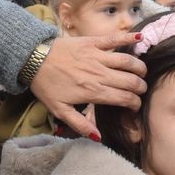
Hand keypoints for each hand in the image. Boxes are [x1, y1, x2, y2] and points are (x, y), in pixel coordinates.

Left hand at [30, 34, 146, 139]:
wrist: (32, 59)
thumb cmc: (46, 85)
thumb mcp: (59, 110)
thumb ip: (80, 124)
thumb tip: (98, 136)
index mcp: (93, 92)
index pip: (124, 98)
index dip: (135, 103)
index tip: (135, 106)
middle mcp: (99, 74)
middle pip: (130, 81)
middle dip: (141, 87)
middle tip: (141, 90)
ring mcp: (97, 56)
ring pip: (127, 61)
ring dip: (139, 68)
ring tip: (142, 73)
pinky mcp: (92, 42)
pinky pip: (114, 39)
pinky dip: (128, 38)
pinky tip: (140, 38)